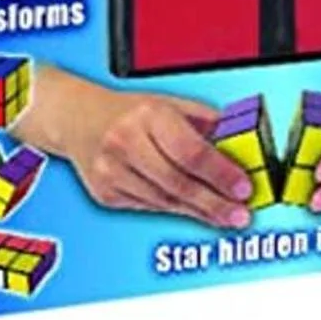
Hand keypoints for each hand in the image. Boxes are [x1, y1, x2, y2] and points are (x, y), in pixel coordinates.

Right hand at [17, 68, 253, 227]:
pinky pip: (149, 207)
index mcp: (147, 114)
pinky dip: (175, 209)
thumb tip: (238, 146)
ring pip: (164, 201)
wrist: (77, 117)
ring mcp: (112, 171)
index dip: (221, 173)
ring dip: (198, 211)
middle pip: (178, 182)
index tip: (243, 187)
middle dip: (214, 203)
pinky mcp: (105, 194)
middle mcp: (126, 142)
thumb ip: (204, 123)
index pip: (191, 150)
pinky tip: (194, 209)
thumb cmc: (129, 110)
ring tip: (224, 216)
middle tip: (240, 214)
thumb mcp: (169, 104)